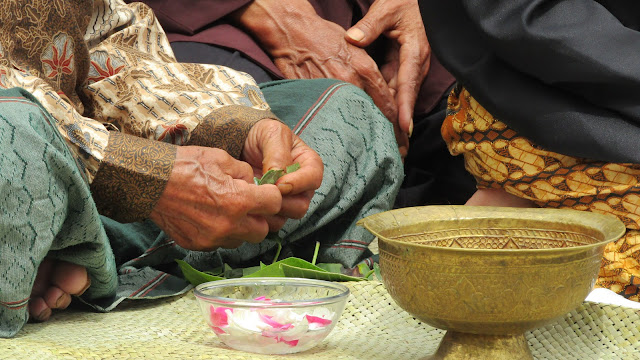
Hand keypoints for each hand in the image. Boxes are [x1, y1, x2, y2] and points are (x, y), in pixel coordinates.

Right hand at [149, 145, 283, 250]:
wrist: (149, 182)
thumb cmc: (184, 166)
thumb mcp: (221, 158)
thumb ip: (245, 173)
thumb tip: (255, 183)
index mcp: (238, 200)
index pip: (275, 204)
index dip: (272, 196)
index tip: (265, 192)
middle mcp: (228, 224)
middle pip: (264, 230)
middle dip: (261, 217)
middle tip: (251, 205)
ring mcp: (212, 238)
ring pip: (242, 240)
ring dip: (242, 228)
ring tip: (229, 211)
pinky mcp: (197, 245)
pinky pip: (220, 244)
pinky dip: (221, 233)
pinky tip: (211, 218)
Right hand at [232, 0, 408, 156]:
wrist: (292, 31)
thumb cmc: (323, 36)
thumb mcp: (354, 47)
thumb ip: (367, 72)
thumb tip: (379, 96)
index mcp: (364, 69)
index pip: (387, 104)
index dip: (397, 125)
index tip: (404, 139)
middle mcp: (350, 83)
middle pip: (374, 118)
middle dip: (387, 138)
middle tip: (397, 155)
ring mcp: (331, 93)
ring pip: (353, 123)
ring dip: (365, 141)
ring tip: (375, 158)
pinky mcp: (313, 98)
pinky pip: (330, 120)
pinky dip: (339, 134)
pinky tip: (345, 146)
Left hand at [241, 119, 323, 228]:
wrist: (243, 144)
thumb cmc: (262, 136)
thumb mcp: (271, 133)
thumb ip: (277, 152)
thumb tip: (279, 175)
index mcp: (309, 164)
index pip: (313, 178)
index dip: (299, 183)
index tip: (279, 183)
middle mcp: (303, 186)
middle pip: (302, 204)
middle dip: (282, 201)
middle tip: (263, 193)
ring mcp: (289, 200)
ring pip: (288, 216)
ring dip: (271, 210)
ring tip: (254, 197)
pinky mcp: (274, 210)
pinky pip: (273, 222)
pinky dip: (261, 216)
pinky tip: (249, 204)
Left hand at [345, 0, 430, 136]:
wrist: (417, 1)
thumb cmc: (405, 3)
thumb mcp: (388, 9)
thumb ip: (370, 25)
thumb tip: (352, 39)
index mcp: (415, 51)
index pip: (408, 83)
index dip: (406, 106)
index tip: (404, 126)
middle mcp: (415, 64)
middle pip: (404, 96)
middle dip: (399, 121)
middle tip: (393, 145)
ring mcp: (409, 68)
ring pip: (398, 95)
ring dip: (391, 116)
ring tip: (385, 140)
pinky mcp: (402, 68)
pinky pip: (392, 89)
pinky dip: (384, 104)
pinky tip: (373, 119)